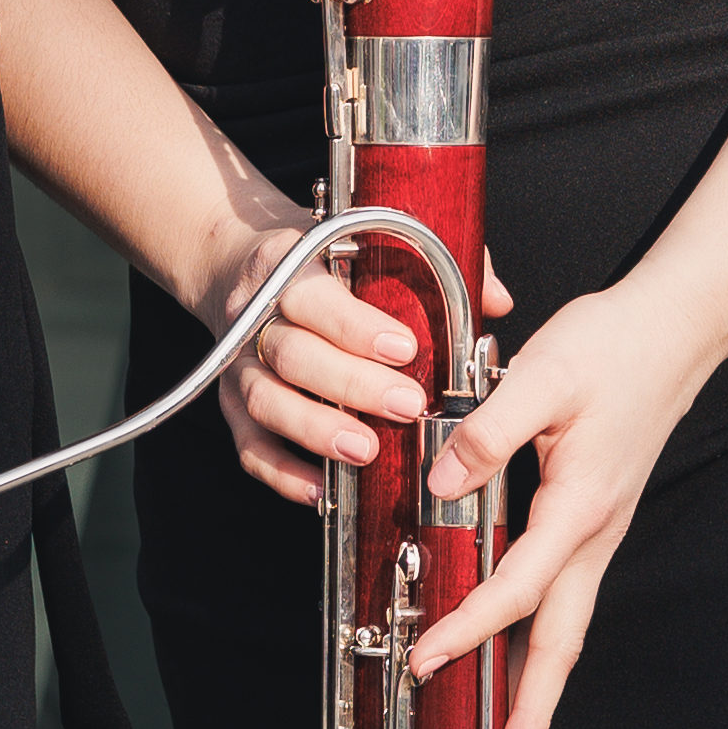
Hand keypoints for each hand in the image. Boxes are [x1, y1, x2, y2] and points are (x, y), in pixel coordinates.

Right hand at [206, 209, 519, 512]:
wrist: (236, 263)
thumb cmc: (319, 259)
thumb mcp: (366, 238)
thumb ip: (433, 259)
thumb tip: (496, 300)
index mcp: (288, 267)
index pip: (314, 298)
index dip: (356, 326)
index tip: (405, 349)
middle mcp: (255, 316)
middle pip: (294, 355)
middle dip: (351, 385)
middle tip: (406, 405)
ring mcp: (238, 365)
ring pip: (267, 402)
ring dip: (317, 431)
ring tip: (365, 452)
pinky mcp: (231, 406)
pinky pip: (250, 447)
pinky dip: (282, 474)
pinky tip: (322, 490)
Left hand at [409, 274, 715, 728]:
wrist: (673, 329)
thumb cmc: (614, 347)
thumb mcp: (544, 373)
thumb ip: (488, 429)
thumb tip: (442, 483)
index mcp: (581, 504)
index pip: (518, 585)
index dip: (470, 626)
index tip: (427, 658)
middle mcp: (595, 533)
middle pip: (563, 641)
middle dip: (536, 709)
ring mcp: (598, 533)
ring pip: (567, 626)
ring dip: (541, 686)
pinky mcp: (592, 522)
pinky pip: (564, 597)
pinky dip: (541, 640)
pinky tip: (520, 658)